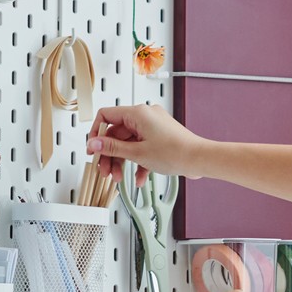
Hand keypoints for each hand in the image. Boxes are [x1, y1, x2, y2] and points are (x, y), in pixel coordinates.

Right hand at [88, 104, 210, 188]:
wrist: (199, 159)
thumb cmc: (175, 152)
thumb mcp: (137, 153)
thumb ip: (113, 148)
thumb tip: (94, 144)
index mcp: (137, 113)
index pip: (106, 116)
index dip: (96, 134)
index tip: (93, 150)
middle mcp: (144, 116)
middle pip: (117, 134)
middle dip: (110, 155)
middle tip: (105, 171)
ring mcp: (153, 127)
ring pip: (129, 143)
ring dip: (122, 162)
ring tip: (119, 178)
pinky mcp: (159, 138)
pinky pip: (142, 148)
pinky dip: (138, 163)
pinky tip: (140, 179)